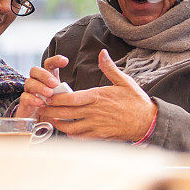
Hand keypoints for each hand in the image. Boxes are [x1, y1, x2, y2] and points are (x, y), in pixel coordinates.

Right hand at [16, 55, 68, 117]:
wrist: (38, 122)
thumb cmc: (51, 108)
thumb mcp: (60, 99)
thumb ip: (64, 94)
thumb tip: (70, 94)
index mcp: (47, 79)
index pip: (49, 65)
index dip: (55, 60)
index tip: (65, 61)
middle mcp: (36, 82)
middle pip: (35, 70)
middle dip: (45, 75)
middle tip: (54, 84)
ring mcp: (29, 92)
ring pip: (29, 82)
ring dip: (40, 87)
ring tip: (49, 94)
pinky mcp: (24, 103)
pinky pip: (25, 97)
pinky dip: (33, 99)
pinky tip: (40, 103)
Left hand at [39, 49, 156, 141]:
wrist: (148, 122)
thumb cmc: (136, 101)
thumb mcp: (124, 81)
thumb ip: (109, 67)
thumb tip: (102, 53)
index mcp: (97, 97)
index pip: (70, 98)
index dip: (55, 98)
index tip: (47, 95)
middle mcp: (94, 112)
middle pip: (65, 113)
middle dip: (51, 110)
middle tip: (41, 107)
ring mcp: (96, 126)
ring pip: (70, 127)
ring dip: (58, 123)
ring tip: (50, 118)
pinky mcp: (100, 136)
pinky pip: (81, 137)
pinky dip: (71, 134)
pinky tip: (66, 130)